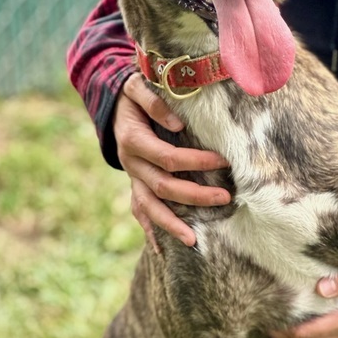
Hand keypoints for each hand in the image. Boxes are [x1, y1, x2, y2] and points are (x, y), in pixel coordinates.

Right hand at [114, 72, 230, 248]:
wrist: (111, 104)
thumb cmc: (131, 94)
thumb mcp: (136, 86)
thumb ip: (153, 101)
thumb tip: (177, 124)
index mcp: (133, 141)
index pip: (169, 158)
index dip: (196, 161)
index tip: (224, 161)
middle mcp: (131, 164)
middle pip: (164, 187)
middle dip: (195, 195)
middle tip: (226, 197)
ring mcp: (132, 178)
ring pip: (150, 208)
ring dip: (172, 224)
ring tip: (194, 241)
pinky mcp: (134, 184)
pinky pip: (140, 212)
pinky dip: (151, 231)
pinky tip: (163, 251)